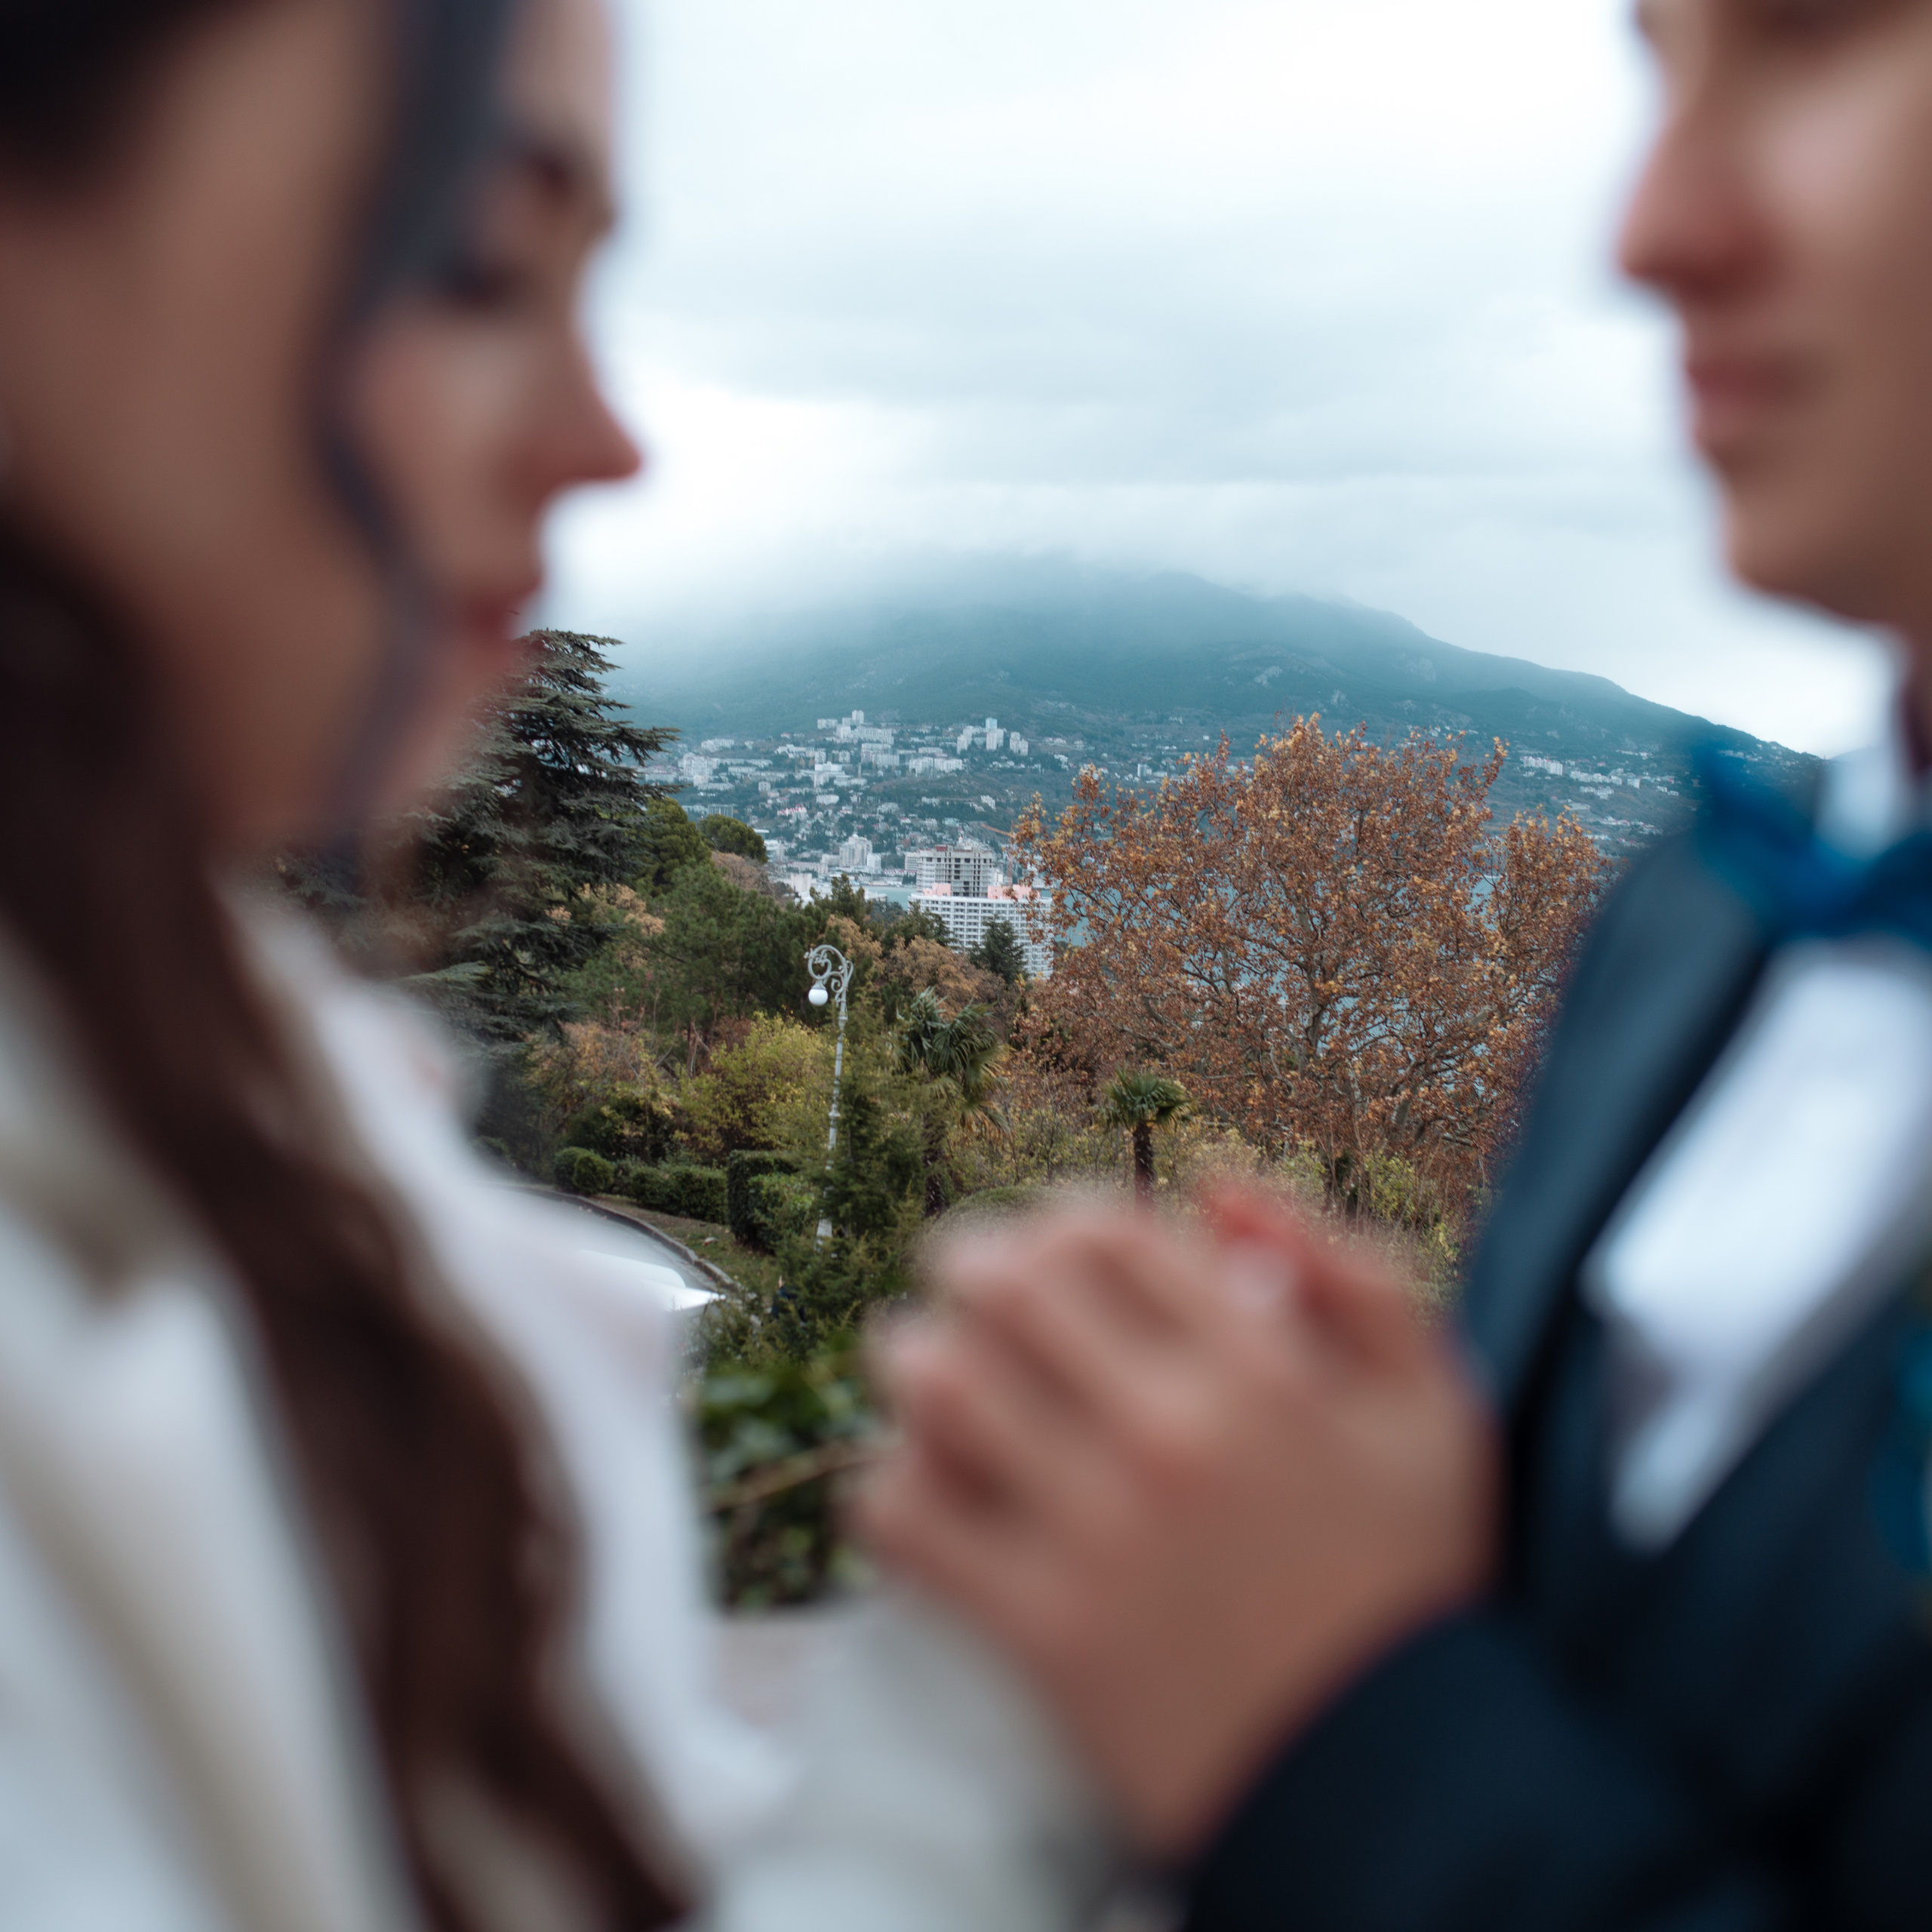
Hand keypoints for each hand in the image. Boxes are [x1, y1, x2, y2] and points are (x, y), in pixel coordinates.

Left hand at [860, 1189, 1498, 1857]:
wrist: (1389, 1791)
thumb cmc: (1411, 1584)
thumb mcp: (1436, 1410)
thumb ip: (1355, 1274)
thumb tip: (1222, 1189)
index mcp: (1261, 1370)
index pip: (1101, 1229)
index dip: (1059, 1221)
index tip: (1053, 1250)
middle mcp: (1169, 1434)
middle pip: (1002, 1285)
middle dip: (967, 1267)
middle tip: (967, 1289)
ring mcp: (1095, 1534)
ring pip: (937, 1381)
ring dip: (916, 1358)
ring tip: (931, 1370)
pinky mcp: (1039, 1630)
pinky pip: (907, 1515)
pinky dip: (893, 1482)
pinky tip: (928, 1483)